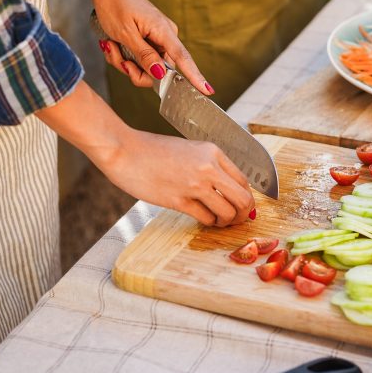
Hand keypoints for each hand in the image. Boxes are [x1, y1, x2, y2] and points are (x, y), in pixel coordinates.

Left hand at [86, 0, 212, 94]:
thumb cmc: (115, 4)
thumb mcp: (126, 33)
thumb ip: (144, 56)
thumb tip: (161, 74)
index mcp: (163, 32)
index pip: (183, 59)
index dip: (195, 77)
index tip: (208, 90)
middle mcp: (165, 37)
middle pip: (158, 70)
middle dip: (134, 69)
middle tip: (117, 57)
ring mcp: (157, 38)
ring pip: (145, 66)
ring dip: (125, 62)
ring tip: (112, 45)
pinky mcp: (148, 39)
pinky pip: (140, 58)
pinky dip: (124, 56)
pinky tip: (113, 44)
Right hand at [103, 128, 255, 226]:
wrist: (125, 151)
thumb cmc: (153, 151)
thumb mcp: (189, 150)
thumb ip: (208, 165)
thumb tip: (226, 188)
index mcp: (213, 152)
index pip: (244, 180)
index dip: (246, 197)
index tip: (241, 205)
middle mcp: (209, 167)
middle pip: (243, 198)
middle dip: (242, 214)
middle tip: (234, 220)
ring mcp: (195, 184)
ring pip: (228, 212)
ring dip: (226, 222)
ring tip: (217, 221)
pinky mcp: (179, 200)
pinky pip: (206, 218)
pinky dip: (209, 223)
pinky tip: (204, 220)